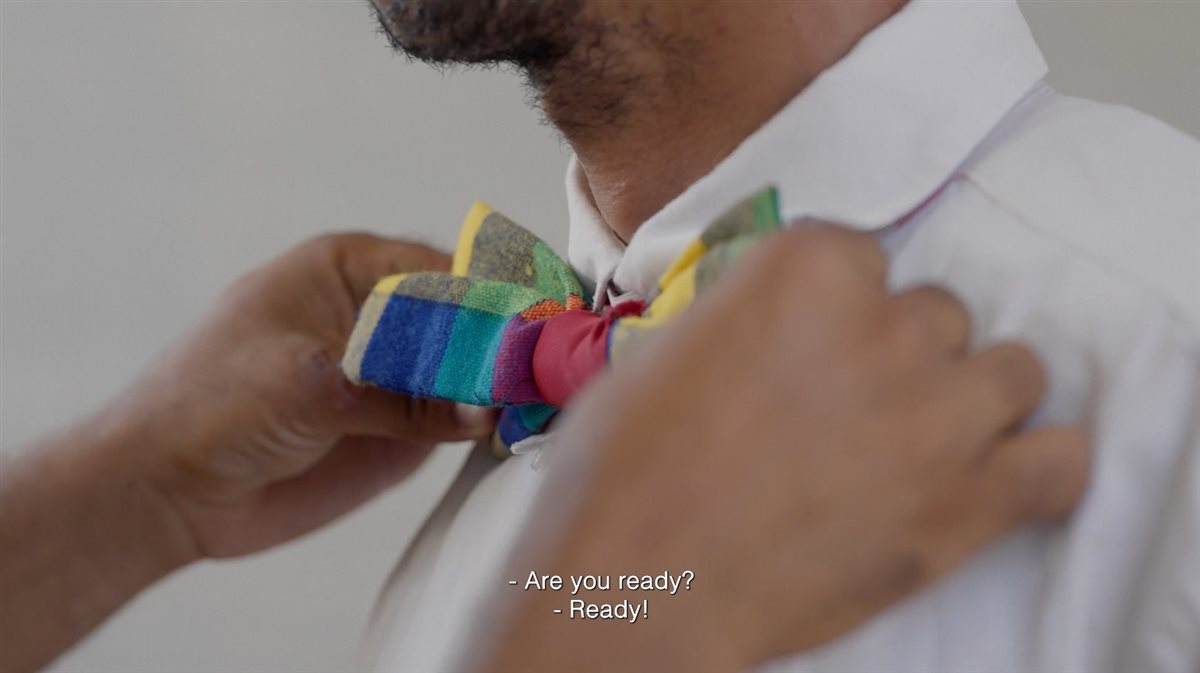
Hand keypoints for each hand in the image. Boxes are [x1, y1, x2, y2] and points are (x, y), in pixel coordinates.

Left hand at [0, 233, 496, 672]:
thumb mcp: (308, 384)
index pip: (444, 267)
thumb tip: (483, 403)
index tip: (538, 318)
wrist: (167, 490)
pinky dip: (486, 425)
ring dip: (503, 384)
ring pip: (470, 370)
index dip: (494, 290)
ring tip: (543, 397)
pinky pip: (457, 420)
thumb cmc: (209, 405)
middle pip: (468, 316)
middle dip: (509, 338)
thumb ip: (400, 394)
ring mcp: (393, 375)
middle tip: (549, 364)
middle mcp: (380, 317)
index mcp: (349, 269)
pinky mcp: (399, 430)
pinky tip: (513, 428)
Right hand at [491, 225, 1088, 671]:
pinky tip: (1001, 482)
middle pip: (939, 313)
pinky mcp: (974, 499)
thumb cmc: (625, 467)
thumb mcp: (668, 350)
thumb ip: (747, 322)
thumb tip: (769, 338)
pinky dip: (1042, 469)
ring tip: (924, 444)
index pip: (865, 257)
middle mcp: (890, 321)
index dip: (841, 310)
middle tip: (857, 408)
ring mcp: (942, 410)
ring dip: (973, 400)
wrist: (642, 576)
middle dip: (903, 355)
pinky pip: (1062, 461)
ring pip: (1013, 373)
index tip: (821, 347)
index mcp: (809, 267)